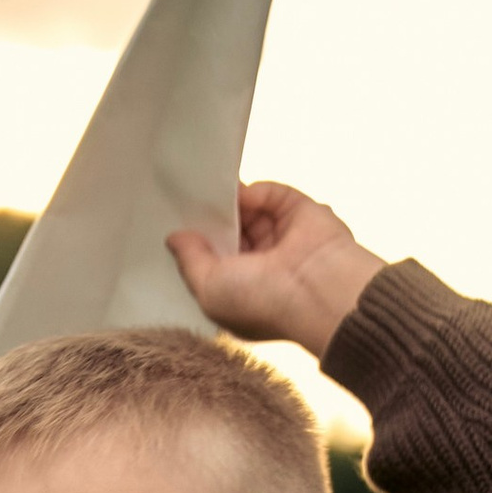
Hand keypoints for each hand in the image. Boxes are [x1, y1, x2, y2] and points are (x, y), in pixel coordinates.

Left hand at [167, 180, 383, 358]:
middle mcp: (266, 266)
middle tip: (187, 201)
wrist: (316, 289)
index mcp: (246, 292)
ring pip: (251, 212)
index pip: (217, 263)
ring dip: (230, 202)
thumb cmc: (260, 301)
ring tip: (208, 191)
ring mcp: (285, 238)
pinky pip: (273, 194)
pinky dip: (256, 192)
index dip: (198, 246)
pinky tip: (242, 195)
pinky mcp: (302, 212)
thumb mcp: (209, 289)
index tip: (178, 227)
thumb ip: (190, 262)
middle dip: (212, 220)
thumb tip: (175, 238)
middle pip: (232, 233)